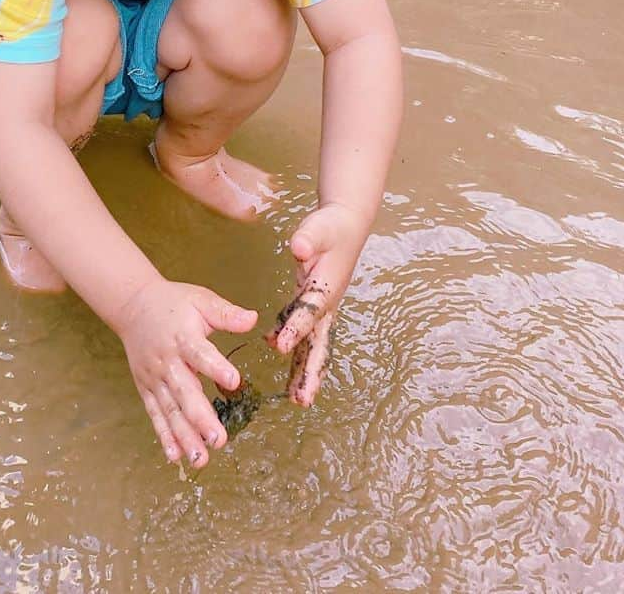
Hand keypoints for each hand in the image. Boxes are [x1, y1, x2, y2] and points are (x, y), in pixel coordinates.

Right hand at [114, 279, 257, 467]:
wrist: (132, 305)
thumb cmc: (172, 303)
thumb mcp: (200, 299)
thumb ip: (226, 313)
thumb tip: (253, 319)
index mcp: (183, 337)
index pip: (201, 354)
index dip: (216, 367)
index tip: (234, 381)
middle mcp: (168, 362)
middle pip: (185, 392)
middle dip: (201, 418)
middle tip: (218, 439)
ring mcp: (155, 378)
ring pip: (170, 410)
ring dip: (185, 436)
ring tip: (201, 458)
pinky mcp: (146, 388)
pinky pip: (155, 414)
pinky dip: (164, 435)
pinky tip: (175, 456)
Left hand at [266, 203, 369, 406]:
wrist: (347, 224)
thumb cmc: (332, 226)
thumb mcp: (319, 227)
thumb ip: (308, 238)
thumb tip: (299, 248)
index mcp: (327, 287)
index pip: (310, 313)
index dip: (296, 329)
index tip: (280, 346)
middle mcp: (327, 303)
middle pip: (319, 344)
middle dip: (310, 373)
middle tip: (302, 400)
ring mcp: (322, 306)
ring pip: (313, 344)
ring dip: (305, 370)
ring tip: (296, 398)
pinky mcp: (314, 302)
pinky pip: (305, 331)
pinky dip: (294, 344)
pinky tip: (277, 349)